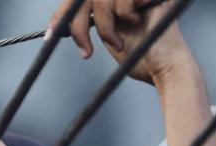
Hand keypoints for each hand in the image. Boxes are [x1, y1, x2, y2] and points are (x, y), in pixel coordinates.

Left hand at [48, 0, 191, 84]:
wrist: (166, 69)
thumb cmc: (141, 61)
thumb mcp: (110, 38)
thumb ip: (94, 23)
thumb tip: (62, 20)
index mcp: (115, 4)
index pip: (81, 2)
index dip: (61, 14)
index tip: (50, 33)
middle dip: (77, 24)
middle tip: (84, 51)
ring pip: (101, 0)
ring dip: (105, 26)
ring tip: (118, 43)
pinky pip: (121, 0)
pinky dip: (123, 15)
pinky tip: (135, 23)